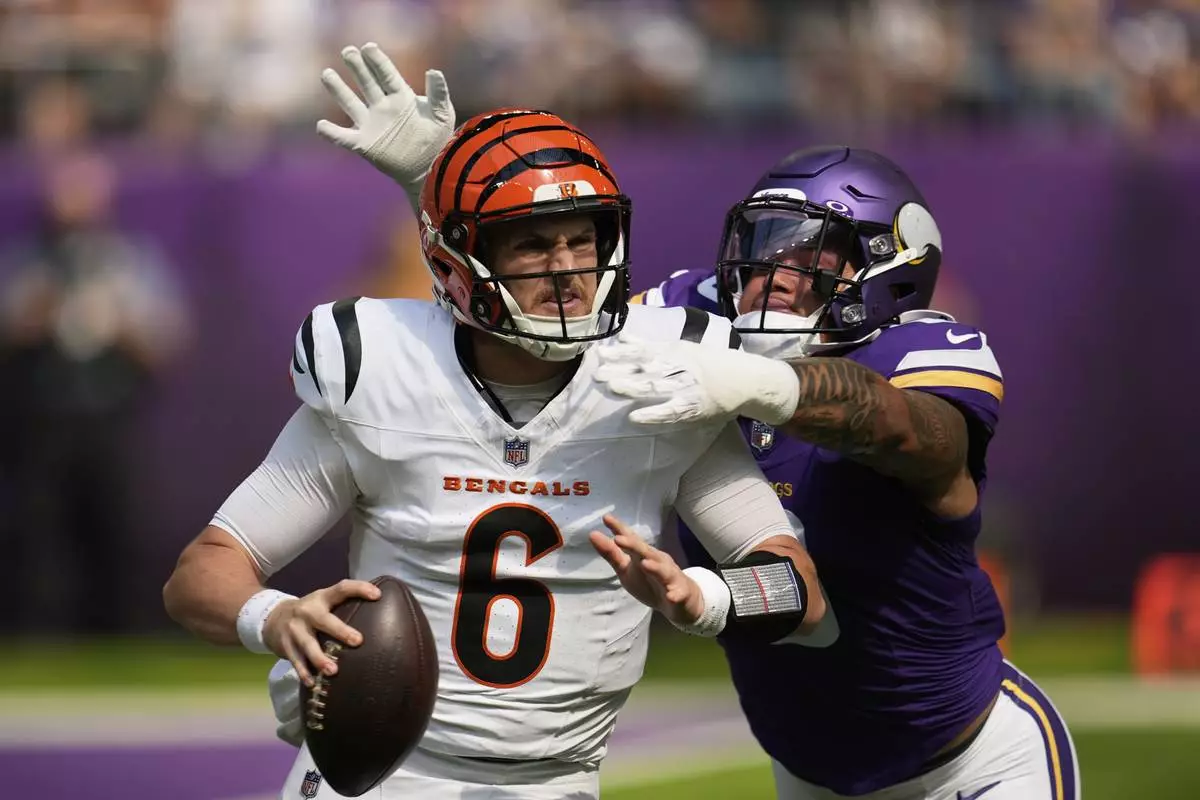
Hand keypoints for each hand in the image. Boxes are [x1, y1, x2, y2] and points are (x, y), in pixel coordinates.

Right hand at [262, 579, 380, 686]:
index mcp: (321, 598)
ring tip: (333, 670)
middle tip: (358, 641)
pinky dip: (303, 672)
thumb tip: (378, 612)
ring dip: (320, 658)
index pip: (342, 589)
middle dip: (341, 631)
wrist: (273, 618)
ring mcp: (295, 629)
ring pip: (308, 644)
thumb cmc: (310, 612)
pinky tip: (312, 683)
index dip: (359, 589)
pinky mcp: (286, 645)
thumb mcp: (323, 602)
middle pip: (324, 620)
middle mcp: (307, 611)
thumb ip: (342, 606)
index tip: (378, 595)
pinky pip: (296, 660)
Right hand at [317, 43, 454, 199]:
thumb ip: (438, 93)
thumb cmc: (438, 139)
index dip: (377, 61)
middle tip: (348, 51)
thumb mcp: (442, 114)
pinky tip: (321, 126)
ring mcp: (371, 125)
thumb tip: (434, 70)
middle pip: (366, 83)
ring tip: (327, 73)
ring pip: (351, 104)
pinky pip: (344, 138)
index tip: (368, 47)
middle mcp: (383, 107)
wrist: (430, 168)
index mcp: (401, 97)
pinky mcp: (364, 144)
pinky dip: (331, 133)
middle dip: (357, 67)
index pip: (386, 75)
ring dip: (338, 90)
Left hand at [589, 514, 703, 626]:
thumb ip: (611, 553)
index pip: (631, 539)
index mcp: (643, 554)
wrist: (681, 600)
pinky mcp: (680, 593)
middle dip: (633, 545)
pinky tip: (671, 596)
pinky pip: (678, 594)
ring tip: (645, 564)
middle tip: (618, 539)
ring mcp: (670, 576)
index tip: (606, 518)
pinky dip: (675, 594)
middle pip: (645, 551)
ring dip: (655, 567)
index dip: (619, 528)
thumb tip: (592, 535)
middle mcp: (657, 561)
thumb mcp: (626, 568)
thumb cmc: (649, 580)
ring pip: (663, 571)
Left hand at [595, 331, 799, 425]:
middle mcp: (679, 366)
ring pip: (656, 386)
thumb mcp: (681, 348)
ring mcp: (686, 387)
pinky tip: (634, 417)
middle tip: (598, 373)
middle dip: (622, 369)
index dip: (621, 352)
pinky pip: (670, 411)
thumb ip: (650, 345)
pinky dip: (652, 414)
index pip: (644, 350)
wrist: (745, 380)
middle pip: (646, 367)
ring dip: (633, 387)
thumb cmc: (709, 364)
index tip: (599, 353)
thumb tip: (622, 336)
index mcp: (675, 350)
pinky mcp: (693, 407)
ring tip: (612, 388)